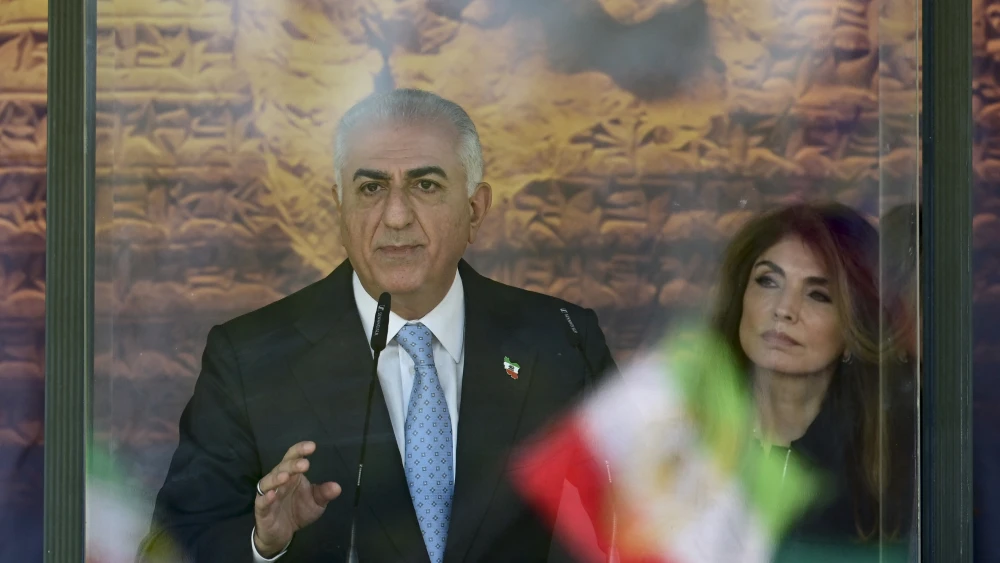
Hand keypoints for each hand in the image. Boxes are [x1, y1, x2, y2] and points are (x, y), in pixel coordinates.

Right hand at [253, 441, 341, 556]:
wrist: (282, 534)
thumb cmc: (298, 511)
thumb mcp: (316, 502)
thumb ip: (324, 493)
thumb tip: (337, 487)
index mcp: (291, 475)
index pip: (293, 457)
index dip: (300, 450)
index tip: (312, 446)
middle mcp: (278, 481)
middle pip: (282, 467)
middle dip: (293, 464)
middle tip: (305, 464)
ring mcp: (267, 494)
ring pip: (268, 482)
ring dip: (276, 478)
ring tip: (286, 476)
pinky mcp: (262, 509)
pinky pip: (261, 502)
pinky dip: (266, 498)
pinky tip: (272, 495)